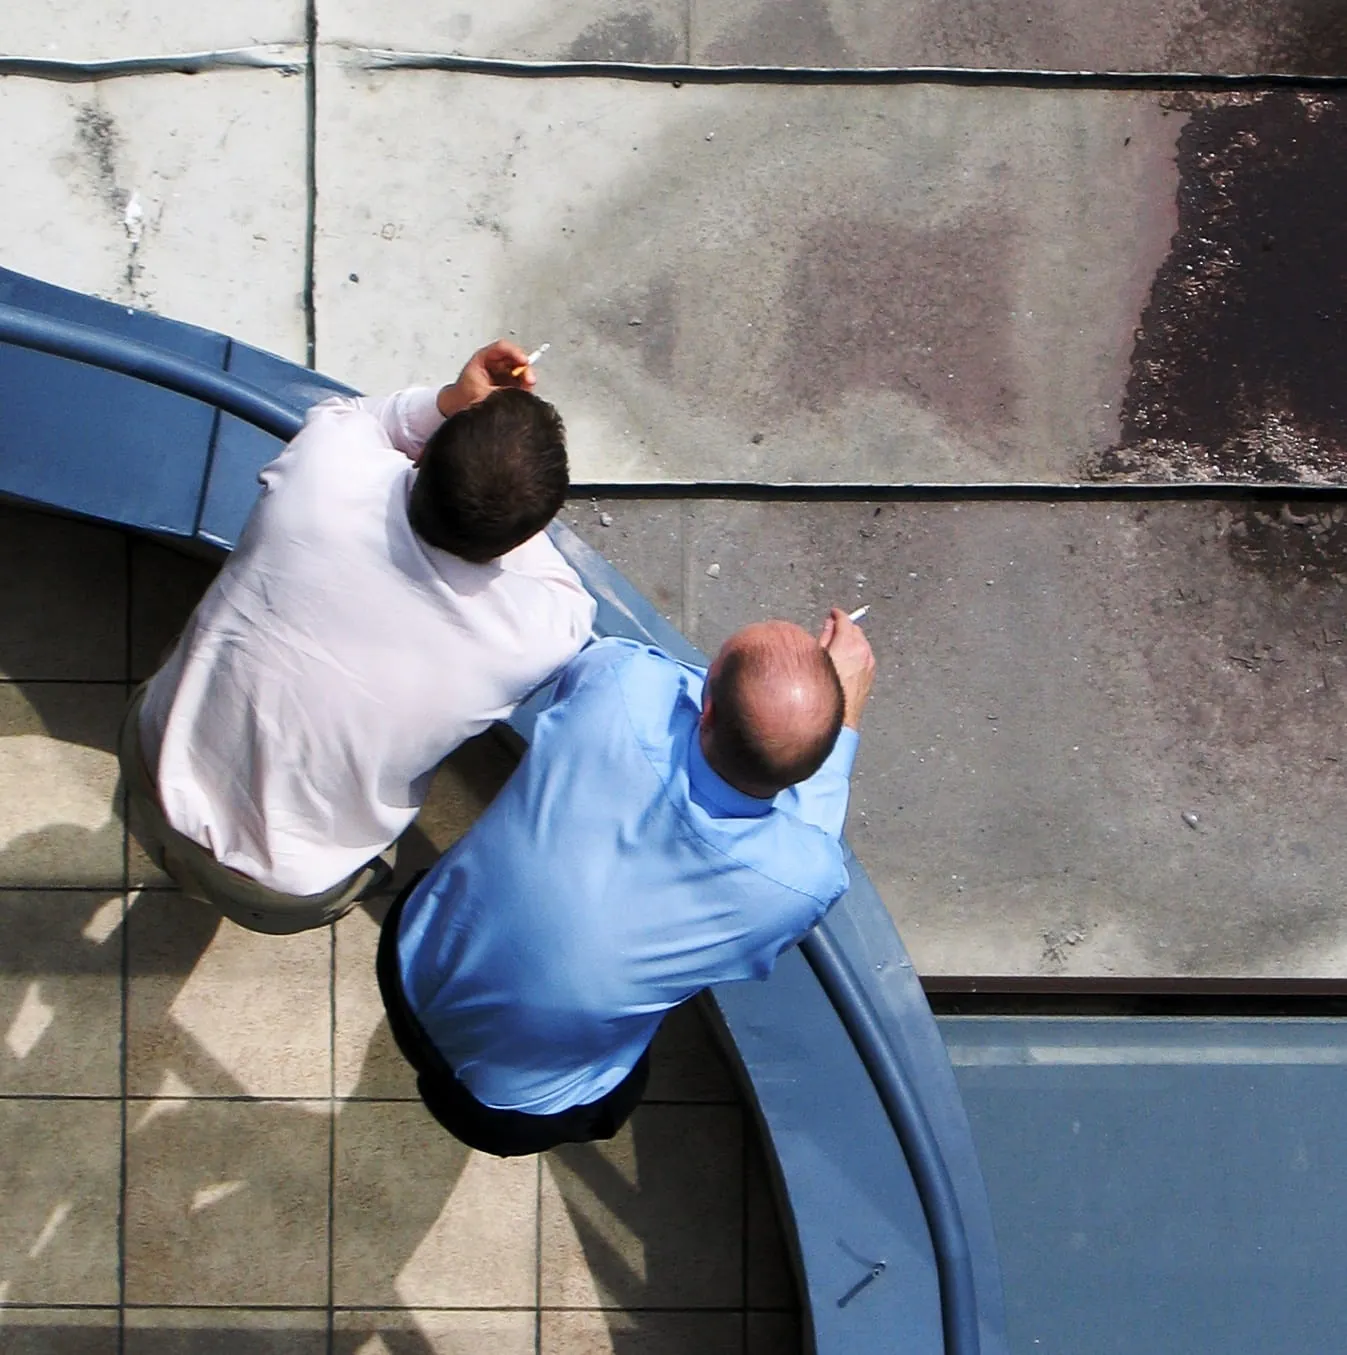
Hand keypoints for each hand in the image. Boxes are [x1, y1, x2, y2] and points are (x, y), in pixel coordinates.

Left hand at [437, 339, 534, 417]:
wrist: (458, 405)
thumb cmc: (464, 394)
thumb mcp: (480, 392)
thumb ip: (498, 391)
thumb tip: (514, 391)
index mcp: (484, 358)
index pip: (502, 348)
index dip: (515, 353)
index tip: (524, 361)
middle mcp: (495, 362)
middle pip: (515, 358)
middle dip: (525, 369)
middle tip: (529, 380)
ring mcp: (503, 371)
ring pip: (520, 370)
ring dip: (526, 379)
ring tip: (526, 388)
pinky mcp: (509, 382)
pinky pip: (521, 381)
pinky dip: (525, 387)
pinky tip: (524, 392)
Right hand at [818, 607, 874, 729]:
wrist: (838, 716)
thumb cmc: (823, 689)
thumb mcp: (817, 658)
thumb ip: (824, 637)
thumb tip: (828, 625)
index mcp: (848, 643)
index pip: (845, 620)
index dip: (837, 614)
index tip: (832, 612)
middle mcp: (863, 651)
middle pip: (856, 629)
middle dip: (845, 627)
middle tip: (832, 629)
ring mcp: (869, 663)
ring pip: (862, 642)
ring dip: (851, 640)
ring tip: (837, 645)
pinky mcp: (871, 674)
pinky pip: (865, 655)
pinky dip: (856, 652)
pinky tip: (844, 660)